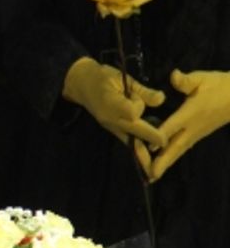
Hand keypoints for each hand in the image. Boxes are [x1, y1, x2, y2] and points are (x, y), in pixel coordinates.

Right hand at [62, 57, 165, 172]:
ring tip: (152, 170)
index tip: (146, 100)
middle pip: (133, 130)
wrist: (81, 85)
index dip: (140, 106)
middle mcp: (110, 118)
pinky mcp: (112, 129)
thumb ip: (142, 91)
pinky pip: (127, 140)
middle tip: (165, 146)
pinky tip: (144, 160)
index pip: (131, 111)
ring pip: (129, 141)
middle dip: (149, 138)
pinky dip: (136, 150)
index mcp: (111, 103)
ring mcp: (110, 125)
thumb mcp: (122, 79)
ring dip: (141, 155)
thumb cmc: (102, 77)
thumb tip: (161, 100)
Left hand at [149, 68, 229, 180]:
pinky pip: (182, 149)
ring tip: (152, 177)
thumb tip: (174, 75)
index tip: (147, 147)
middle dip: (162, 161)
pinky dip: (171, 158)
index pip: (172, 126)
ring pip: (178, 151)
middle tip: (150, 175)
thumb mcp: (202, 79)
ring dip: (165, 164)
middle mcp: (192, 128)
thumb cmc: (219, 86)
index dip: (160, 136)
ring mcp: (196, 134)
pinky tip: (162, 166)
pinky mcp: (197, 136)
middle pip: (174, 147)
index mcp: (190, 113)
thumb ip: (186, 81)